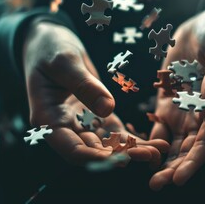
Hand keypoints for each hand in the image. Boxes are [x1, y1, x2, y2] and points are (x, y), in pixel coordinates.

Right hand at [23, 22, 168, 166]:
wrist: (50, 43)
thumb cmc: (50, 49)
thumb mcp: (64, 62)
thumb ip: (84, 85)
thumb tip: (108, 108)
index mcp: (48, 119)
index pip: (71, 148)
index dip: (96, 157)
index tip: (121, 160)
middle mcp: (64, 127)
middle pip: (93, 150)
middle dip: (122, 156)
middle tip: (149, 156)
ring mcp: (81, 123)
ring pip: (107, 144)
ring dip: (131, 150)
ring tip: (157, 152)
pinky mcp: (96, 115)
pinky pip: (115, 131)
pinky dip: (132, 138)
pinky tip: (152, 143)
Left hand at [149, 0, 204, 189]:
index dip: (194, 160)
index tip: (179, 178)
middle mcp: (203, 113)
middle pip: (188, 146)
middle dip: (174, 166)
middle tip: (156, 184)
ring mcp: (185, 108)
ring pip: (172, 140)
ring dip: (159, 157)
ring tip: (140, 170)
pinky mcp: (169, 100)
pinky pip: (158, 123)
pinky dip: (148, 137)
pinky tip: (134, 149)